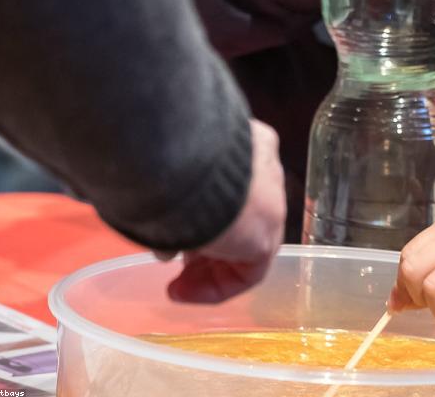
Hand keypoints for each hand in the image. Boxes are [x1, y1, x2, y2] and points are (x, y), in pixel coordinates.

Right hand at [163, 119, 286, 302]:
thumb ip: (171, 198)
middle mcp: (265, 169)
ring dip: (209, 268)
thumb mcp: (168, 169)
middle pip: (241, 215)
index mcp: (248, 143)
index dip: (204, 213)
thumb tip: (163, 240)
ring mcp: (271, 203)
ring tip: (176, 285)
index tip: (175, 229)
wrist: (184, 160)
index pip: (234, 185)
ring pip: (245, 242)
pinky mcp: (265, 236)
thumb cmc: (166, 155)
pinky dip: (217, 285)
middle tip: (172, 259)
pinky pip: (247, 268)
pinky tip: (182, 292)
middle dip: (206, 244)